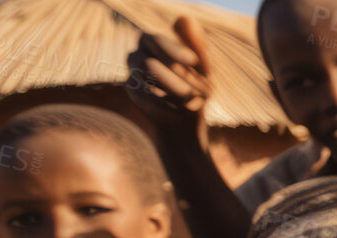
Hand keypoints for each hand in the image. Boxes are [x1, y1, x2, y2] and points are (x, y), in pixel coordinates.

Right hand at [126, 16, 213, 137]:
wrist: (186, 122)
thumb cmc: (197, 89)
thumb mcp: (204, 70)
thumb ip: (197, 45)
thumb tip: (183, 17)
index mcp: (154, 42)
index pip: (155, 40)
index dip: (173, 50)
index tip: (193, 61)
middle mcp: (138, 54)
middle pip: (149, 65)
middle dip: (178, 81)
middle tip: (203, 92)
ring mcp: (132, 72)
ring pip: (146, 82)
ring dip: (174, 92)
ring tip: (193, 102)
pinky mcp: (132, 92)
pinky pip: (144, 98)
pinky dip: (166, 107)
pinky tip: (179, 112)